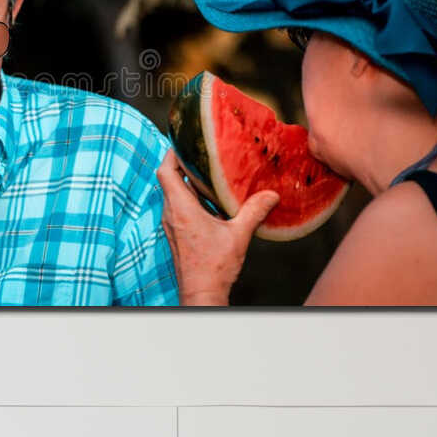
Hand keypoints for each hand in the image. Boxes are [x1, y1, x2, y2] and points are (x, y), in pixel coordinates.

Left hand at [155, 156, 277, 306]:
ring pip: (174, 195)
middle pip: (169, 180)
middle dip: (184, 165)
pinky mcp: (176, 236)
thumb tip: (271, 195)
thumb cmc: (214, 267)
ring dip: (188, 184)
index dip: (172, 153)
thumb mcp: (239, 235)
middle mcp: (171, 215)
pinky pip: (179, 210)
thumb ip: (254, 211)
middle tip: (203, 154)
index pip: (165, 171)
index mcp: (181, 208)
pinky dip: (192, 200)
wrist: (201, 294)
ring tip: (210, 174)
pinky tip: (213, 202)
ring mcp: (172, 226)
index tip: (184, 143)